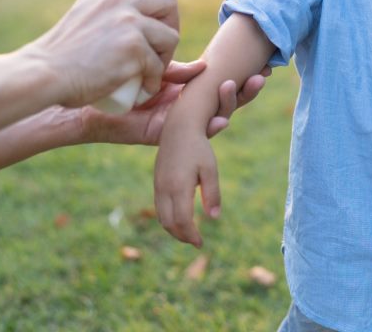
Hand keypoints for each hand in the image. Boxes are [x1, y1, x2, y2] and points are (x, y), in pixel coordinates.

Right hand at [21, 0, 180, 108]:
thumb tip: (136, 27)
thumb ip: (106, 17)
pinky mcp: (134, 48)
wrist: (42, 74)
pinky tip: (142, 89)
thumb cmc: (58, 60)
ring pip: (170, 36)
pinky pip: (158, 66)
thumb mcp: (81, 22)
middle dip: (172, 24)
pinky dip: (153, 82)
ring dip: (165, 58)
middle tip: (161, 47)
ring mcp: (128, 23)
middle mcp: (117, 2)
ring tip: (149, 73)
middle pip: (168, 1)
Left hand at [80, 61, 269, 145]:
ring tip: (243, 85)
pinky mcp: (172, 137)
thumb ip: (182, 70)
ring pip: (219, 117)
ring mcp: (185, 124)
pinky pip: (199, 136)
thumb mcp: (158, 70)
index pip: (225, 84)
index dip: (244, 77)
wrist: (95, 105)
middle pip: (229, 101)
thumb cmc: (123, 83)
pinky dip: (213, 128)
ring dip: (233, 104)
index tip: (263, 65)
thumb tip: (207, 65)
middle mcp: (192, 109)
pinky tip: (222, 120)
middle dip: (248, 90)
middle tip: (263, 74)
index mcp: (191, 92)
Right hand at [154, 125, 219, 247]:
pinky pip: (159, 208)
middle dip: (182, 236)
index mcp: (179, 187)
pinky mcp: (157, 183)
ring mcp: (158, 186)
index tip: (201, 243)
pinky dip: (168, 219)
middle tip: (196, 242)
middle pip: (169, 223)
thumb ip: (212, 194)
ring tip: (189, 235)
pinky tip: (180, 220)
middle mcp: (164, 189)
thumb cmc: (199, 149)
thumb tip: (214, 218)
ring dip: (174, 230)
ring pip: (161, 217)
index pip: (182, 220)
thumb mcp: (210, 169)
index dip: (191, 235)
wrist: (178, 129)